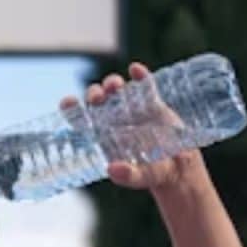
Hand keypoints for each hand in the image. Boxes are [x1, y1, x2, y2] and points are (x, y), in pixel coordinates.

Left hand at [59, 62, 203, 190]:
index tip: (68, 101)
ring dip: (112, 84)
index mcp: (104, 136)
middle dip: (94, 95)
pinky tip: (136, 69)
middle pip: (97, 101)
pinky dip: (141, 76)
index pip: (82, 120)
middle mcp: (114, 120)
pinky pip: (145, 86)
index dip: (72, 110)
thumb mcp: (140, 177)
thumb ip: (127, 175)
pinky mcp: (152, 103)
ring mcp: (132, 109)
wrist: (179, 167)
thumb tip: (112, 169)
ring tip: (115, 86)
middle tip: (97, 97)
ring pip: (117, 90)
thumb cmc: (153, 174)